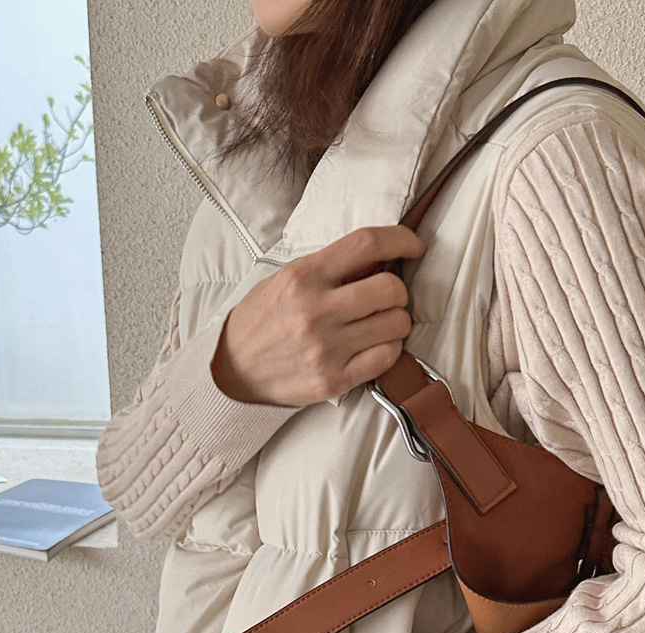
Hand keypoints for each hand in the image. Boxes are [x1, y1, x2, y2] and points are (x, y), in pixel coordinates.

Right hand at [210, 224, 425, 406]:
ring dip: (396, 321)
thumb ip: (330, 268)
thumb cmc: (262, 321)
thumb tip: (381, 257)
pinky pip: (387, 358)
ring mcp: (326, 349)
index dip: (401, 240)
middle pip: (391, 288)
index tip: (412, 246)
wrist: (231, 370)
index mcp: (303, 277)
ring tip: (378, 323)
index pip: (367, 244)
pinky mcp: (333, 380)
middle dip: (397, 290)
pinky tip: (374, 345)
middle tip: (387, 297)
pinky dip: (389, 349)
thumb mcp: (286, 280)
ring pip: (396, 324)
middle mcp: (315, 311)